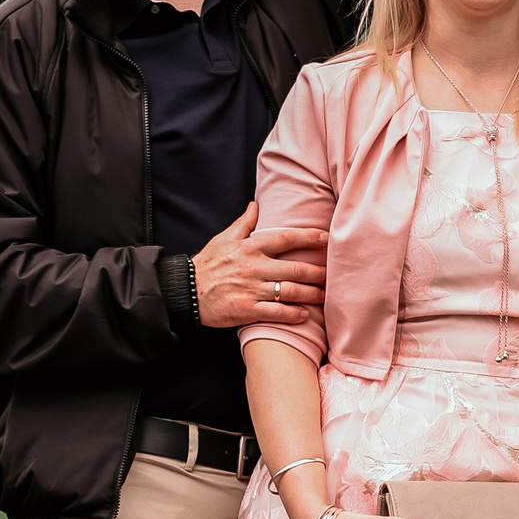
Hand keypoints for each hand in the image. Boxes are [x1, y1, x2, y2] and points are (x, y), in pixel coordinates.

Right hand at [195, 210, 326, 329]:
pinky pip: (275, 312)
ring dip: (310, 294)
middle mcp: (253, 267)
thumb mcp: (224, 238)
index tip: (326, 238)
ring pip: (289, 291)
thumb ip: (244, 222)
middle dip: (317, 271)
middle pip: (295, 268)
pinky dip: (292, 314)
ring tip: (323, 295)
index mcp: (250, 247)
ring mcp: (251, 290)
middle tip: (332, 274)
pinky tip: (304, 315)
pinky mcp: (246, 310)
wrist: (186, 291)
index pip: (285, 238)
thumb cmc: (208, 264)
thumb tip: (256, 204)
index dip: (308, 237)